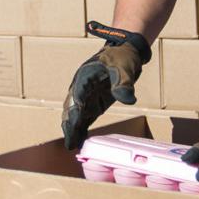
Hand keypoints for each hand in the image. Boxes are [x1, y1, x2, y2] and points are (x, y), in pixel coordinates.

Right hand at [61, 22, 150, 149]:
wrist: (123, 53)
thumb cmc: (121, 57)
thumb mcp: (124, 67)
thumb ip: (124, 84)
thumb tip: (128, 100)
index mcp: (85, 75)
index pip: (78, 93)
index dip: (75, 107)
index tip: (74, 121)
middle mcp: (80, 87)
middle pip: (72, 107)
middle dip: (70, 124)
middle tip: (69, 140)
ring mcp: (85, 97)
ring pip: (74, 115)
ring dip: (72, 129)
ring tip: (71, 145)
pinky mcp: (91, 104)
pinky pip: (83, 119)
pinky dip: (80, 130)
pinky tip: (78, 143)